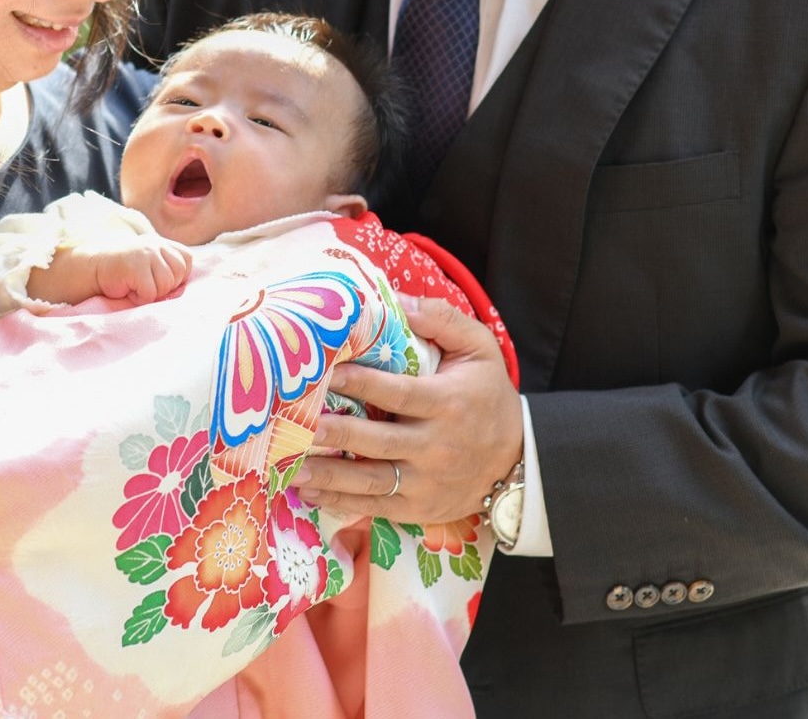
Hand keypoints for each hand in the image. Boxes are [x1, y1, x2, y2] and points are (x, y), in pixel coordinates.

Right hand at [34, 238, 190, 305]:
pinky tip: (127, 290)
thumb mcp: (149, 267)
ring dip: (151, 293)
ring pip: (166, 284)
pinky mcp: (135, 266)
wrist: (90, 271)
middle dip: (164, 287)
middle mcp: (155, 244)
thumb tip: (184, 291)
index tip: (157, 280)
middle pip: (179, 274)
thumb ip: (168, 271)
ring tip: (135, 286)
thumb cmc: (122, 275)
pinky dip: (139, 298)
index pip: (187, 260)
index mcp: (161, 242)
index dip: (177, 276)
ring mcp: (145, 253)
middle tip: (144, 285)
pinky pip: (150, 292)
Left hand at [293, 295, 522, 525]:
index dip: (363, 384)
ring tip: (289, 467)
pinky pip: (375, 507)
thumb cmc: (488, 395)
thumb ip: (441, 319)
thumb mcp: (480, 349)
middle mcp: (435, 446)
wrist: (518, 460)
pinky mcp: (418, 508)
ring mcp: (425, 482)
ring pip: (371, 481)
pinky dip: (340, 502)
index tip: (327, 373)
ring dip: (328, 475)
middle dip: (336, 434)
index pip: (399, 394)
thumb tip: (397, 299)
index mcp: (447, 404)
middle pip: (378, 441)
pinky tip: (308, 491)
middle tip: (297, 425)